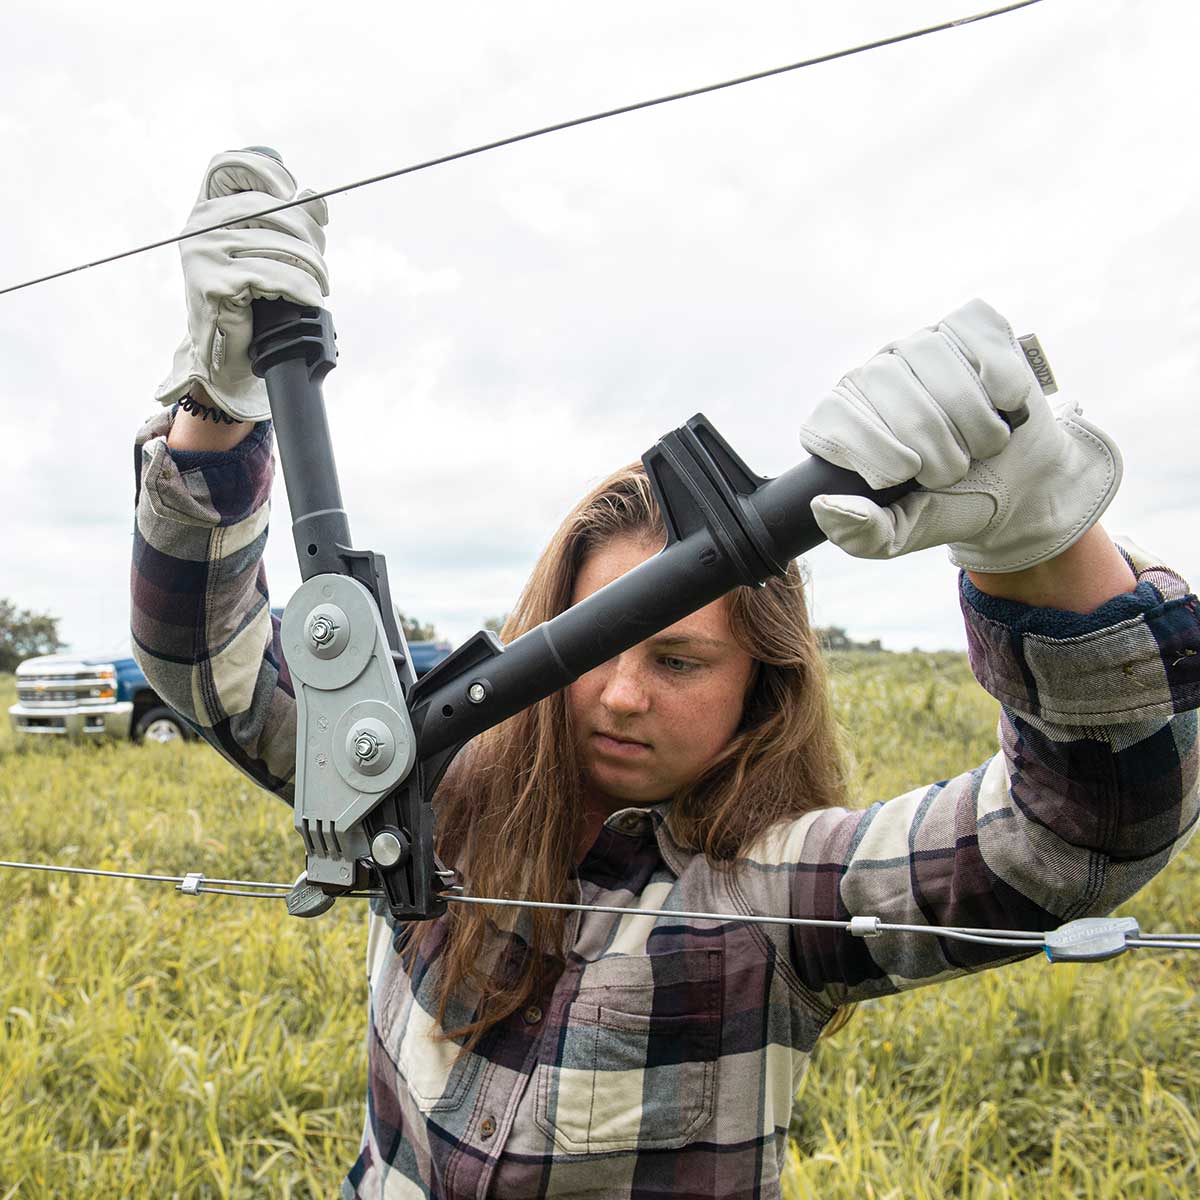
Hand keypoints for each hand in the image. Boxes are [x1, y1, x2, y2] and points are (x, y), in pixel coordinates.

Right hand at [155, 148, 328, 421]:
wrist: (225, 354)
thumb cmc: (248, 301)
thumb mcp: (269, 254)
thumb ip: (290, 223)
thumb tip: (316, 199)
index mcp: (207, 210)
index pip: (229, 166)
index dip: (266, 171)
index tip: (294, 192)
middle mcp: (199, 226)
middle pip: (268, 207)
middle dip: (307, 234)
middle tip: (321, 263)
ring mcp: (203, 253)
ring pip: (278, 245)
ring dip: (311, 268)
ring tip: (320, 286)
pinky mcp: (214, 284)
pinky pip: (274, 277)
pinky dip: (301, 289)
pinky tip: (311, 299)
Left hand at [798, 299, 1121, 572]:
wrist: (1021, 490)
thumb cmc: (949, 505)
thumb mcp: (902, 534)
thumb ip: (861, 533)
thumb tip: (823, 506)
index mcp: (843, 421)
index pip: (834, 415)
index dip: (874, 450)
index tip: (907, 477)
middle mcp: (874, 375)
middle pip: (885, 383)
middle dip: (931, 442)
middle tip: (953, 470)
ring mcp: (919, 346)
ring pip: (928, 352)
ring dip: (969, 414)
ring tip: (982, 445)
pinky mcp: (968, 328)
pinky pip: (972, 330)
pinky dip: (998, 373)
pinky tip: (1006, 403)